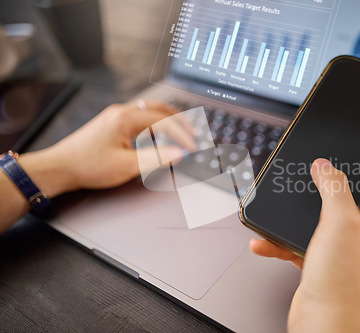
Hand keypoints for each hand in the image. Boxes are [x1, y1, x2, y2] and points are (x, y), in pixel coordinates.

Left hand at [23, 100, 195, 196]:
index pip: (164, 121)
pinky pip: (140, 115)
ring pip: (150, 109)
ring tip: (181, 130)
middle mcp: (121, 112)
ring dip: (168, 118)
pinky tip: (158, 133)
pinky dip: (156, 121)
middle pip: (159, 108)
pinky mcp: (112, 122)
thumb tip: (179, 153)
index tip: (193, 146)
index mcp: (126, 119)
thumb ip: (156, 159)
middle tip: (194, 132)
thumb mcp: (126, 166)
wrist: (60, 167)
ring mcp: (116, 115)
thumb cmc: (88, 166)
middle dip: (180, 120)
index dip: (182, 134)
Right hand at [250, 158, 359, 331]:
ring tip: (280, 216)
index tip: (339, 164)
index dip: (358, 174)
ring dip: (295, 222)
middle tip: (305, 185)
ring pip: (318, 227)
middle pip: (343, 206)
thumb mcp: (341, 223)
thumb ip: (334, 189)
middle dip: (320, 196)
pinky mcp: (323, 268)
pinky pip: (302, 247)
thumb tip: (326, 166)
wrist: (323, 326)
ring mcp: (344, 256)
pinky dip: (283, 244)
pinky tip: (267, 242)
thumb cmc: (344, 287)